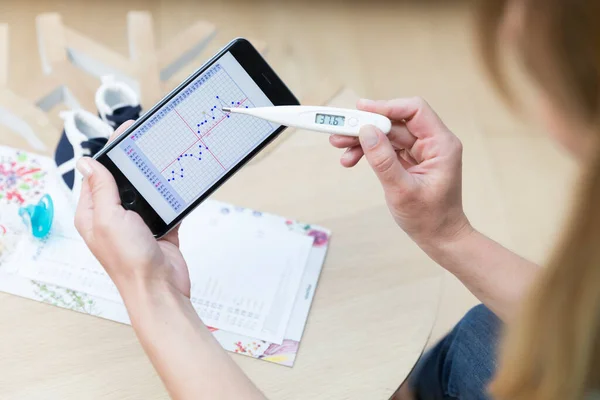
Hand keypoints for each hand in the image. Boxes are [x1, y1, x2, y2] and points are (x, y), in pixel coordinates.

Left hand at [74, 121, 190, 299]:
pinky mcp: (160, 229)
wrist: (160, 289)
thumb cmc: (130, 261)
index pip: (97, 175)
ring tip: (165, 159)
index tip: (124, 134)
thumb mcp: (109, 219)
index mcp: (93, 214)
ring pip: (146, 192)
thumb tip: (87, 163)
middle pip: (123, 181)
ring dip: (155, 180)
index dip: (109, 154)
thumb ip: (101, 189)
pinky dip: (173, 197)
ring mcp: (138, 224)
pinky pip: (166, 206)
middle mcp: (114, 218)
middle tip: (149, 142)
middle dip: (135, 163)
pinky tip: (179, 185)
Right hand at [330, 97, 472, 247]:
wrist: (439, 238)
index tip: (360, 109)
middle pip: (395, 122)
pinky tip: (351, 158)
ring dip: (363, 139)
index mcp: (441, 145)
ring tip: (340, 146)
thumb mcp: (402, 191)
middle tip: (340, 130)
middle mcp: (433, 143)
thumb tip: (367, 132)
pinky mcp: (411, 160)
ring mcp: (421, 151)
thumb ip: (384, 160)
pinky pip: (387, 147)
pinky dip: (369, 151)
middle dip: (367, 125)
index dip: (386, 106)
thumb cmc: (429, 218)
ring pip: (388, 134)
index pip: (414, 111)